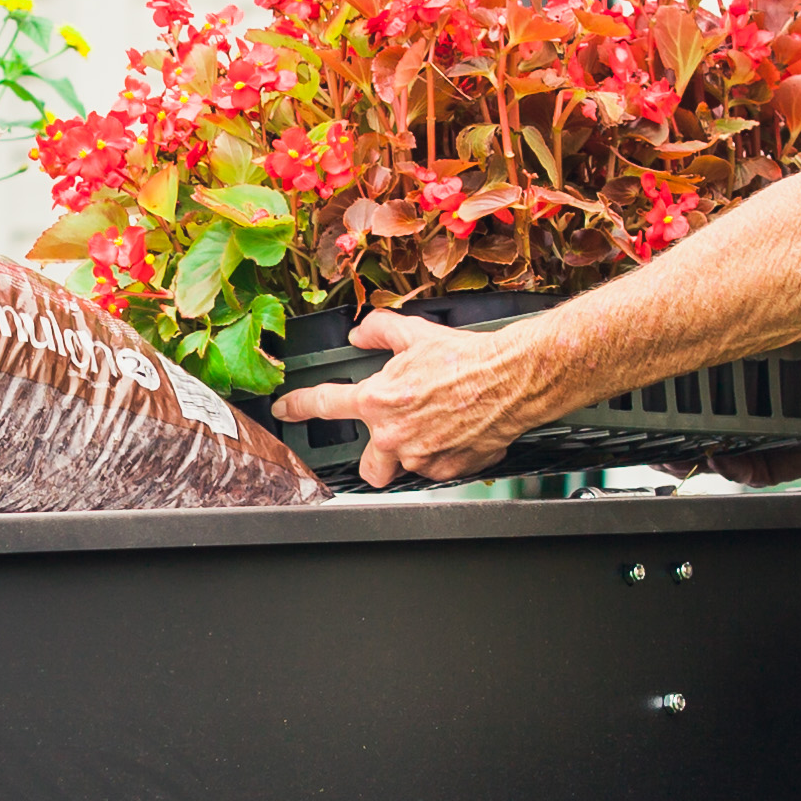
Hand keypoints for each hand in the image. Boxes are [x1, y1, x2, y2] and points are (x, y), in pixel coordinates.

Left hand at [276, 304, 564, 488]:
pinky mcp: (449, 470)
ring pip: (406, 467)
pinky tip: (458, 431)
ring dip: (415, 451)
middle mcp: (395, 435)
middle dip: (376, 456)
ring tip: (438, 426)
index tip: (287, 410)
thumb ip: (378, 330)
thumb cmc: (468, 358)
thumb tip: (359, 334)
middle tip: (394, 435)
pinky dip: (444, 454)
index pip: (325, 405)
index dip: (299, 407)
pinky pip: (437, 469)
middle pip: (367, 466)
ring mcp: (422, 458)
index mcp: (379, 401)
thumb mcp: (415, 333)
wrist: (513, 378)